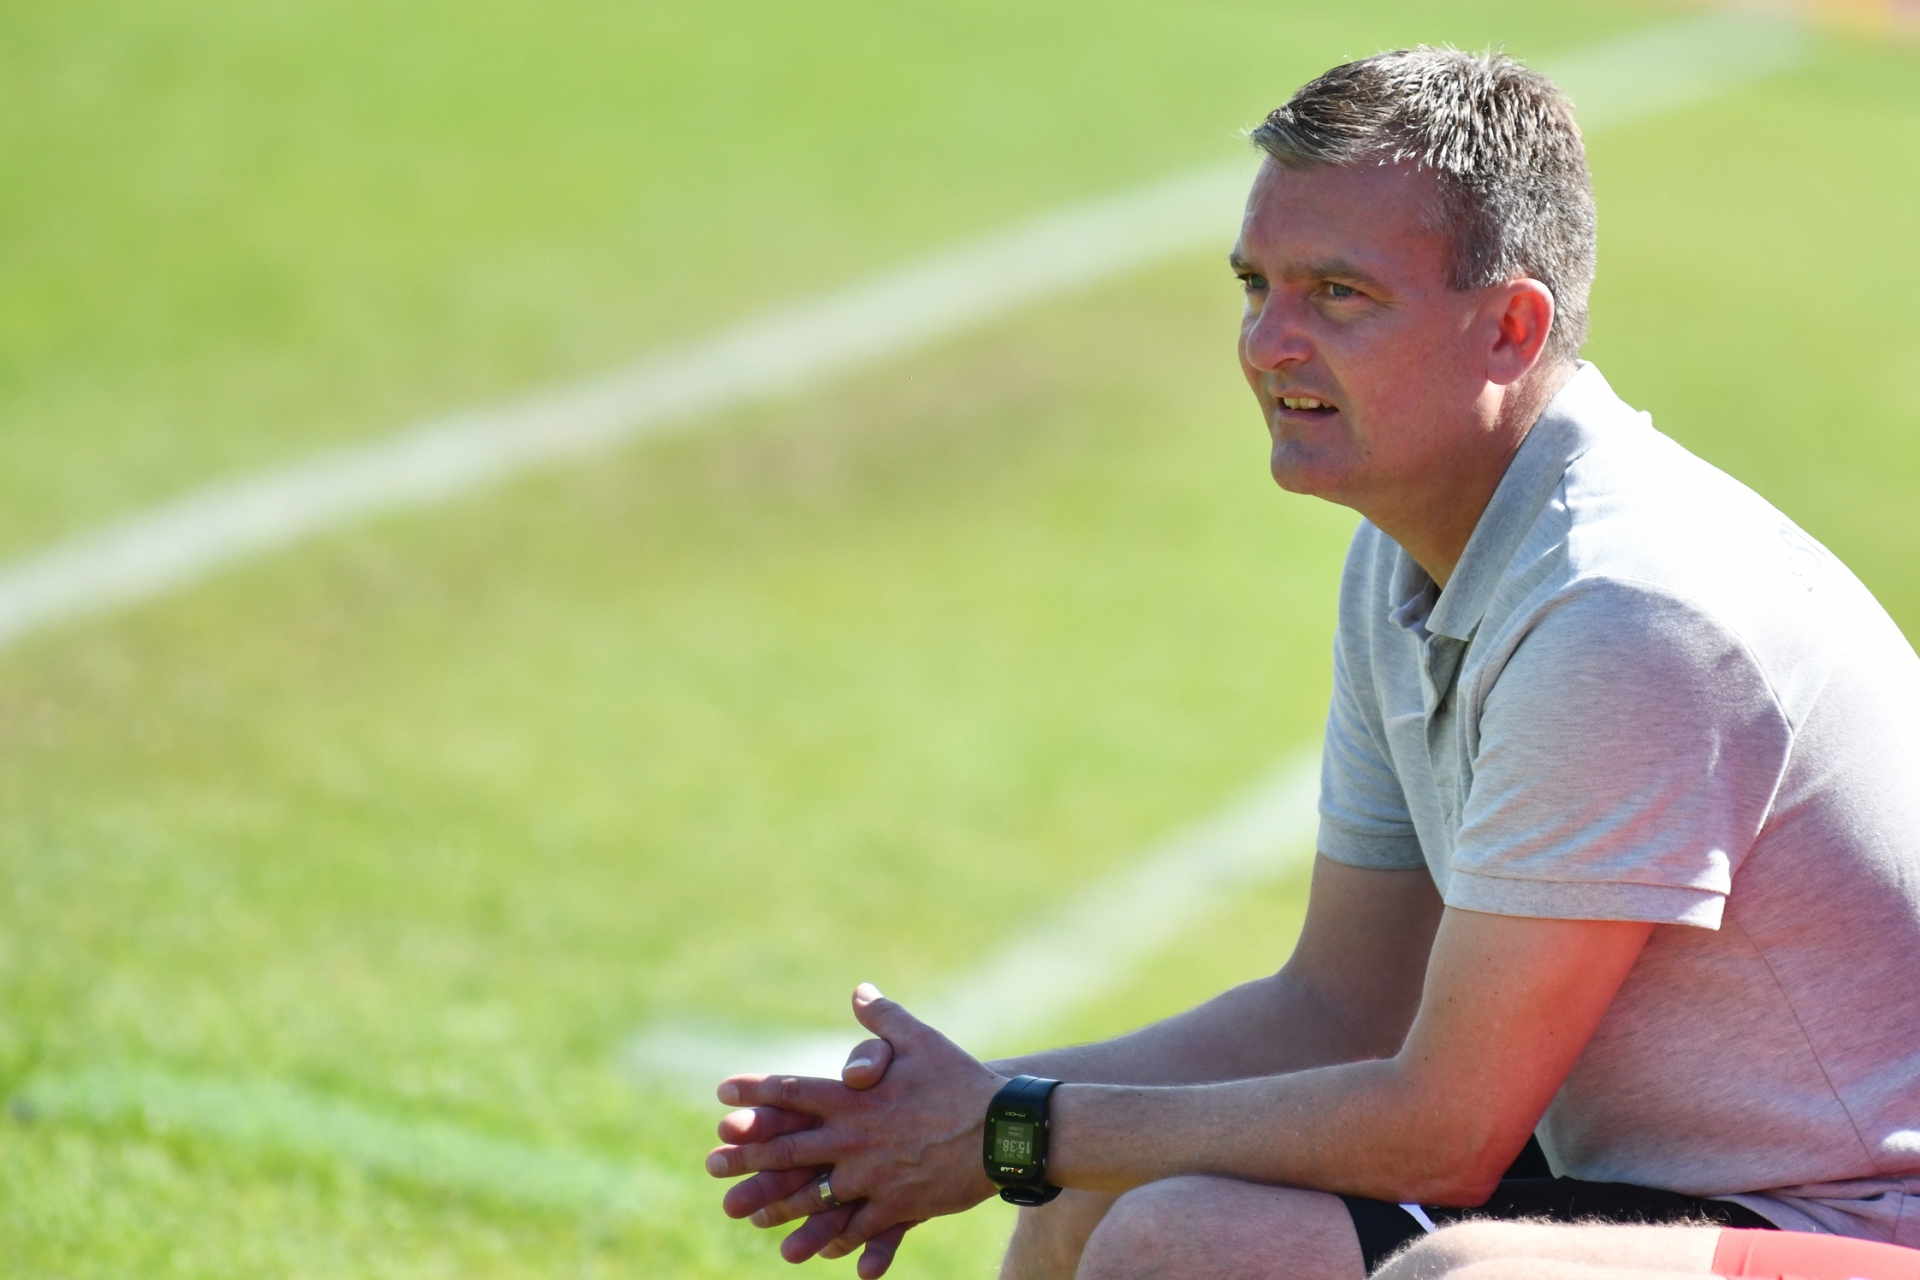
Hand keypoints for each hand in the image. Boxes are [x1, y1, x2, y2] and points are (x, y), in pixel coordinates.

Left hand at [707, 984, 1004, 1272]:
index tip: (723, 1096)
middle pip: (790, 1149)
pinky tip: (814, 1250)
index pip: (794, 1092)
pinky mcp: (897, 1205)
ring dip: (779, 1208)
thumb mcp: (921, 1040)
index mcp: (856, 1098)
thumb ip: (883, 1020)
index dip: (756, 1093)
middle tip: (713, 1165)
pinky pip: (857, 1227)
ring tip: (750, 1218)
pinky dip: (834, 1239)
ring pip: (815, 1196)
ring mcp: (873, 1176)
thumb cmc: (961, 1079)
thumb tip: (859, 990)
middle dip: (748, 1158)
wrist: (1003, 1129)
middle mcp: (855, 1138)